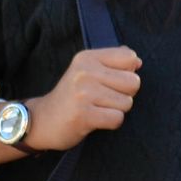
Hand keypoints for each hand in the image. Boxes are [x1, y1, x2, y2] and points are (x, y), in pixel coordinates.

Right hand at [26, 46, 141, 149]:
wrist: (42, 120)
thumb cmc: (72, 96)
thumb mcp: (88, 71)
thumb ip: (113, 62)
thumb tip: (138, 62)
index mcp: (87, 57)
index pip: (130, 57)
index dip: (127, 73)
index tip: (110, 81)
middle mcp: (84, 72)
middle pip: (133, 82)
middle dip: (124, 94)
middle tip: (103, 99)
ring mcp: (83, 93)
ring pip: (127, 102)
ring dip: (116, 110)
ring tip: (97, 108)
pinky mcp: (84, 115)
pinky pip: (117, 118)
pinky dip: (111, 123)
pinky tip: (95, 119)